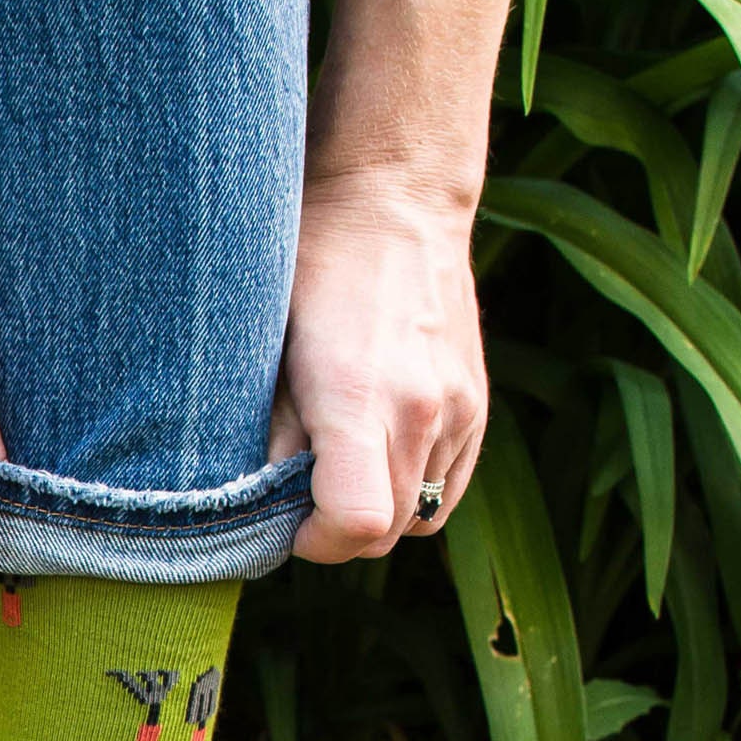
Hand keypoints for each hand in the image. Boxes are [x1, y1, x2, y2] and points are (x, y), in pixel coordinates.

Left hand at [272, 174, 488, 564]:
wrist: (393, 198)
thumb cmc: (311, 268)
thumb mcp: (262, 350)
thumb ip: (265, 438)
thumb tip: (261, 510)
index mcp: (361, 399)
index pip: (356, 525)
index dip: (312, 541)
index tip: (285, 519)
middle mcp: (423, 411)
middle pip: (384, 534)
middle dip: (334, 533)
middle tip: (298, 495)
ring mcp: (460, 409)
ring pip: (418, 519)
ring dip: (373, 514)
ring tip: (336, 469)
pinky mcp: (479, 405)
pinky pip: (447, 490)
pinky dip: (411, 493)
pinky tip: (376, 456)